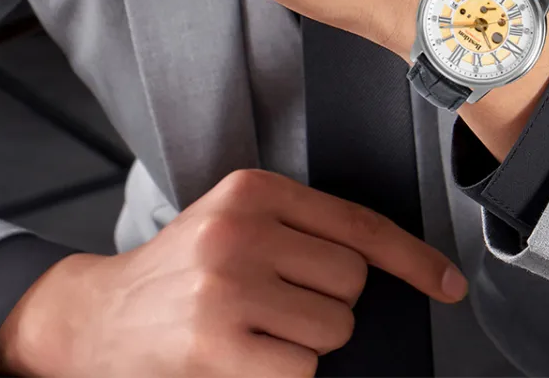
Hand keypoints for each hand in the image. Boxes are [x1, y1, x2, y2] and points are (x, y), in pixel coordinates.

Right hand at [0, 170, 466, 377]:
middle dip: (329, 302)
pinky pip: (303, 370)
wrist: (101, 316)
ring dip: (308, 341)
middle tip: (276, 302)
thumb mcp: (237, 224)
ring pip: (334, 328)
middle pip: (353, 280)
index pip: (359, 223)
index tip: (446, 281)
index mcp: (254, 190)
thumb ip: (302, 231)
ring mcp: (228, 284)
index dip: (413, 257)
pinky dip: (287, 372)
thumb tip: (385, 269)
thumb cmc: (183, 270)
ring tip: (256, 327)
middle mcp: (242, 228)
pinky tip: (244, 355)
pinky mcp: (215, 341)